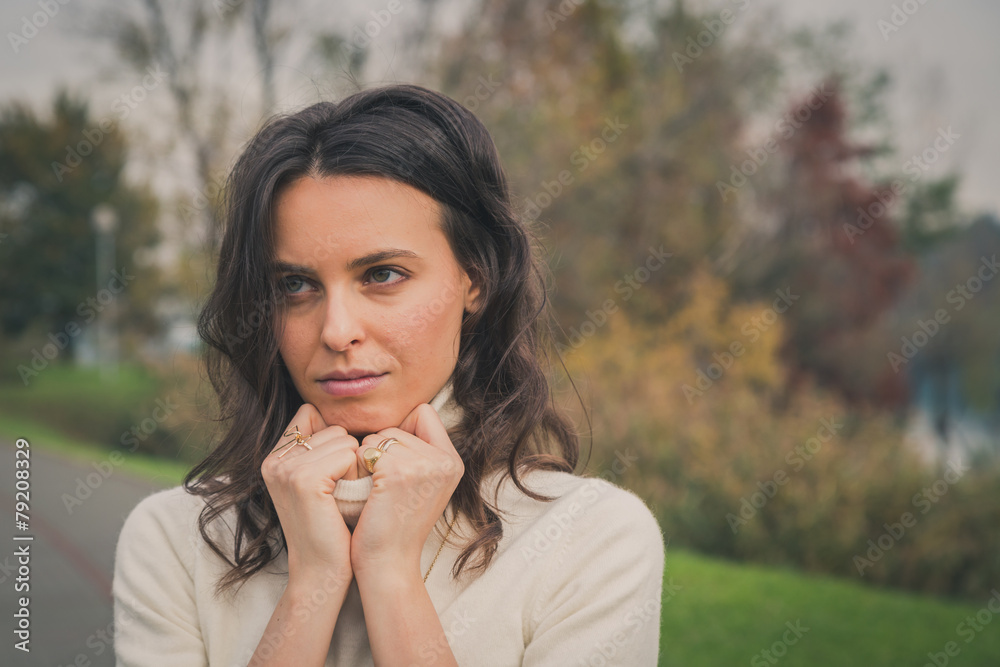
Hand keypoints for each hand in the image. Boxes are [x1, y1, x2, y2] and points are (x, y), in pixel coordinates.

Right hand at [260, 404, 359, 586]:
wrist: (321, 572)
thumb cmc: (331, 526)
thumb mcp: (319, 482)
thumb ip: (320, 448)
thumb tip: (338, 417)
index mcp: (274, 458)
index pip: (311, 414)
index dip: (334, 439)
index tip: (336, 472)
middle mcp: (274, 460)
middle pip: (331, 426)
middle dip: (346, 454)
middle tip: (339, 491)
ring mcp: (286, 469)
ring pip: (343, 438)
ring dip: (354, 465)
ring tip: (342, 496)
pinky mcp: (303, 480)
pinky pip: (348, 454)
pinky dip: (356, 474)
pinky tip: (346, 498)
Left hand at [349, 402, 464, 580]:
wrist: (388, 565)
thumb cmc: (395, 525)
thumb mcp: (421, 483)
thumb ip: (419, 450)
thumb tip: (396, 419)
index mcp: (453, 461)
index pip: (423, 413)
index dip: (402, 430)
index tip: (393, 461)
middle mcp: (445, 460)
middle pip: (398, 423)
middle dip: (381, 448)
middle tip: (383, 485)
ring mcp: (424, 465)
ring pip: (380, 435)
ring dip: (367, 458)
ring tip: (375, 490)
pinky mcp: (398, 472)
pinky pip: (366, 449)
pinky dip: (358, 467)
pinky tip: (364, 491)